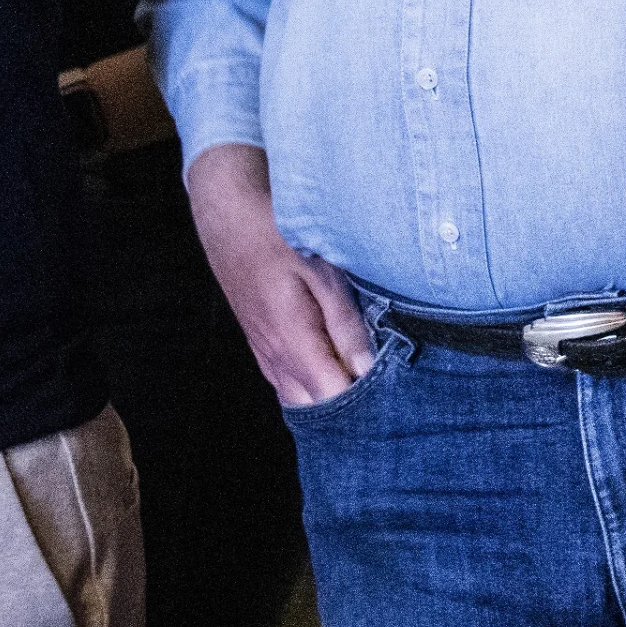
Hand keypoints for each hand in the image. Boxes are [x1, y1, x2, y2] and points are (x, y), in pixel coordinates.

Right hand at [183, 142, 375, 406]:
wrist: (228, 216)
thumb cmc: (278, 235)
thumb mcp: (321, 269)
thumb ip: (344, 322)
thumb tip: (366, 370)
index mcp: (291, 341)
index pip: (332, 399)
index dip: (365, 406)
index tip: (398, 398)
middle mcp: (274, 357)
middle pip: (316, 409)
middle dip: (352, 410)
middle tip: (392, 397)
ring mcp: (265, 354)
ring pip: (301, 399)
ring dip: (333, 400)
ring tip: (371, 389)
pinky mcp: (263, 345)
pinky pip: (290, 383)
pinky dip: (315, 388)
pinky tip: (340, 375)